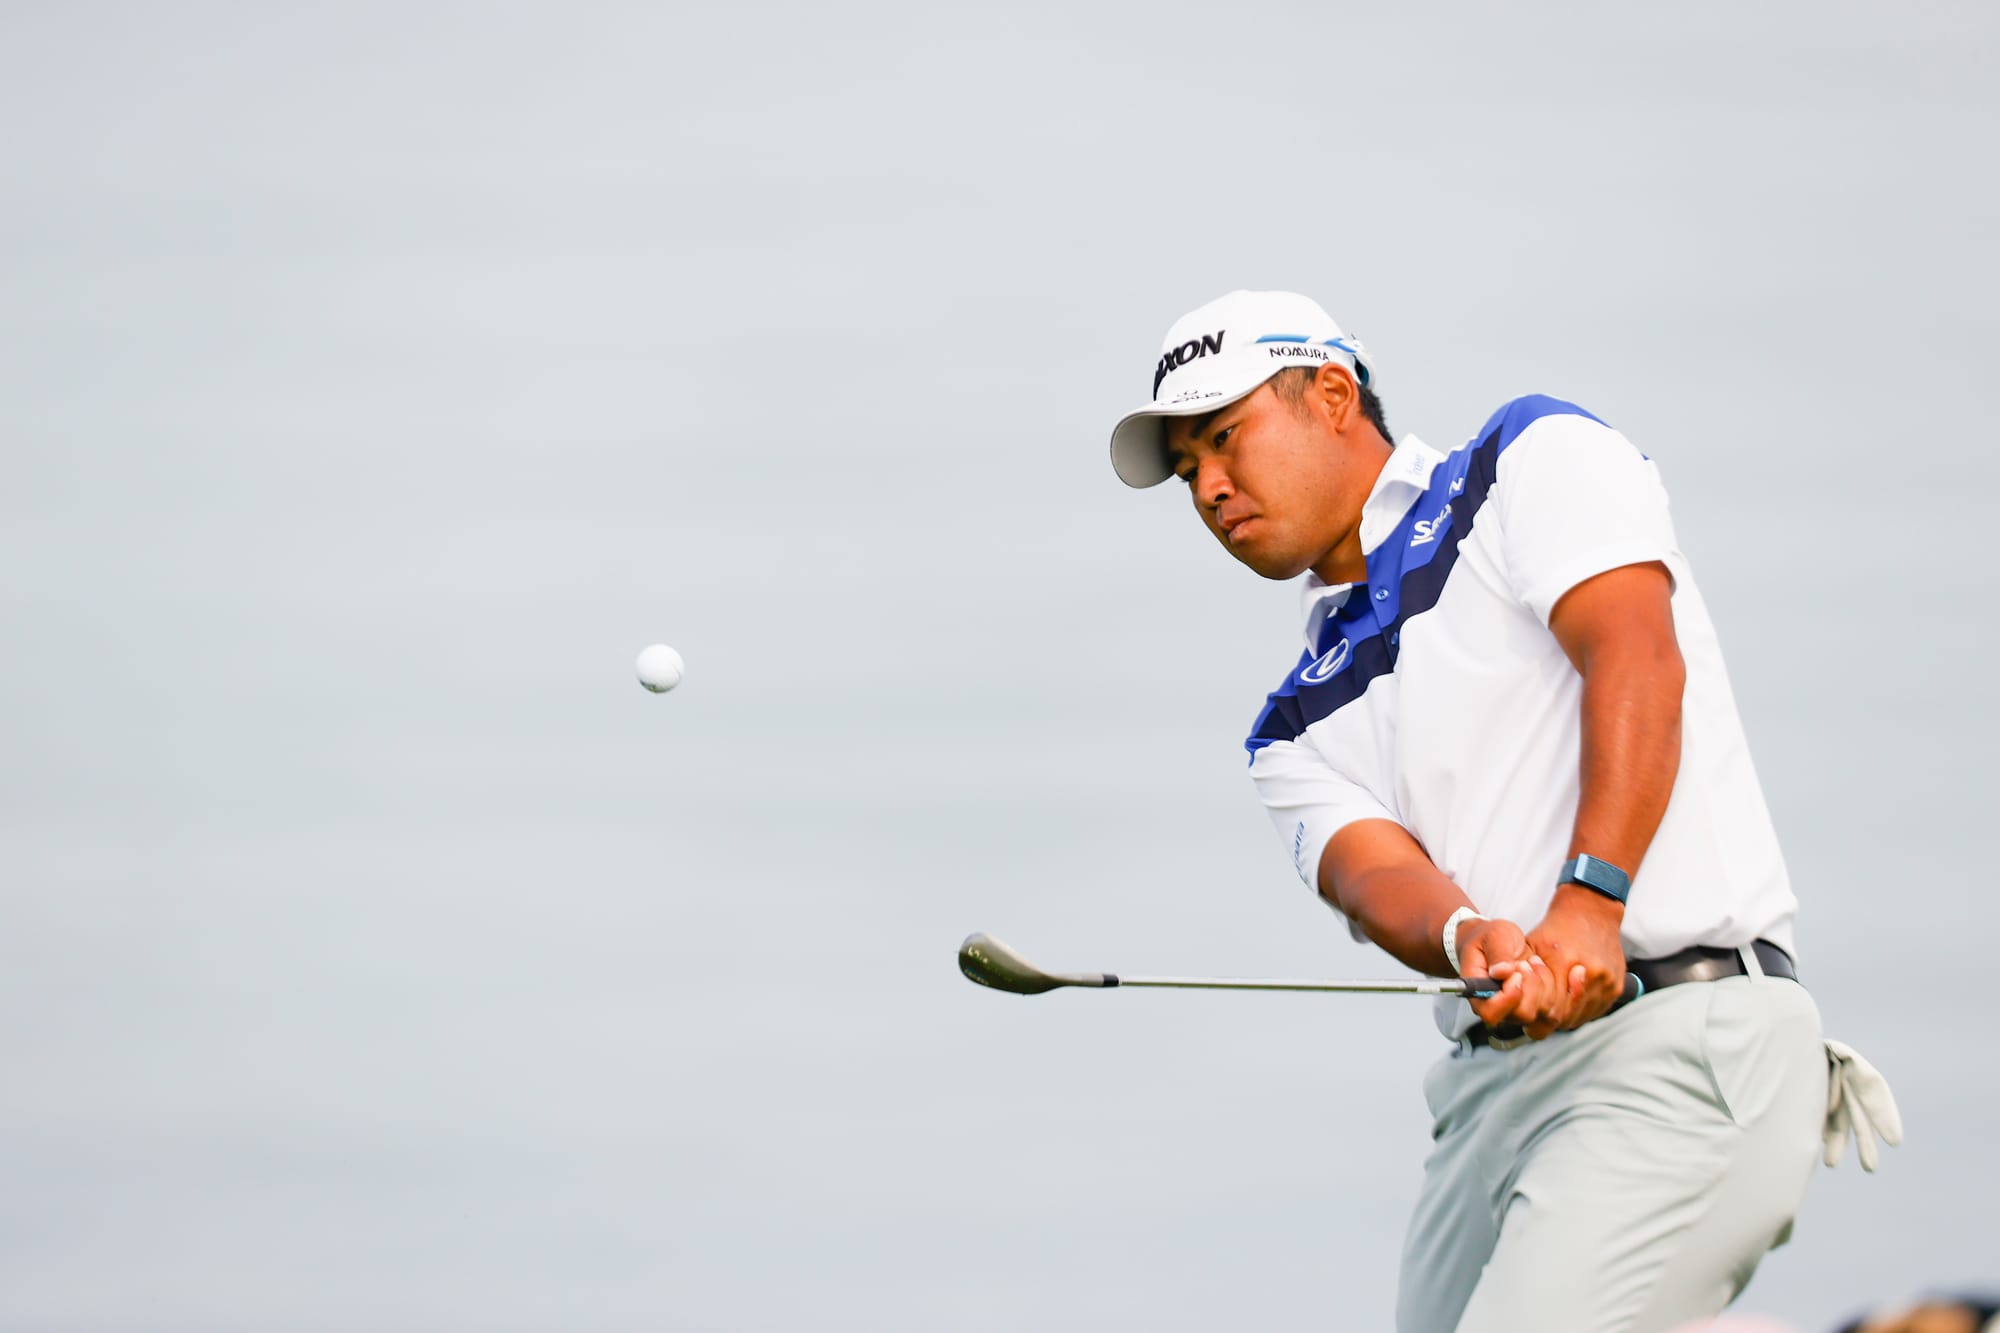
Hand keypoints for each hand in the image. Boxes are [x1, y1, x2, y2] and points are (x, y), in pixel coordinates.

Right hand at [1456, 916, 1565, 1035]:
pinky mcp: (1539, 1006)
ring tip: (1536, 961)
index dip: (1508, 997)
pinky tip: (1576, 973)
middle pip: (1523, 1015)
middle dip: (1533, 987)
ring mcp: (1521, 1009)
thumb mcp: (1492, 936)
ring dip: (1548, 986)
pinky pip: (1562, 1010)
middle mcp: (1500, 1007)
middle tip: (1527, 962)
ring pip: (1545, 1015)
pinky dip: (1572, 992)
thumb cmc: (1488, 937)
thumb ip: (1497, 953)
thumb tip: (1502, 971)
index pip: (1491, 1013)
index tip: (1516, 973)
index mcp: (1479, 993)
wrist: (1494, 940)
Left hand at [1523, 884, 1627, 1035]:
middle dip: (1548, 1016)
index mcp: (1564, 963)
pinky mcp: (1616, 987)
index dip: (1537, 1012)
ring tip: (1553, 1000)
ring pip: (1580, 1017)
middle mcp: (1590, 975)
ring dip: (1564, 1015)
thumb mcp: (1529, 946)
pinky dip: (1579, 1010)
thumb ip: (1519, 975)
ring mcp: (1606, 982)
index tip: (1529, 1007)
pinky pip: (1595, 1011)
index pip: (1549, 1009)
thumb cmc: (1556, 928)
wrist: (1591, 911)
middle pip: (1565, 1017)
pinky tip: (1568, 999)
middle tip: (1538, 1007)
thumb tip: (1507, 998)